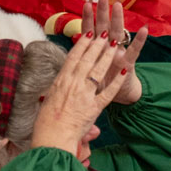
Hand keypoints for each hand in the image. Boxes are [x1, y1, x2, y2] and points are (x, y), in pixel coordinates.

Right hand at [28, 30, 126, 154]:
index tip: (87, 33)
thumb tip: (59, 85)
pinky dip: (117, 81)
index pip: (73, 58)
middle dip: (96, 45)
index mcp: (60, 82)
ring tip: (114, 44)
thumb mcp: (49, 100)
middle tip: (104, 33)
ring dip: (107, 56)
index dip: (81, 44)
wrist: (52, 138)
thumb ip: (57, 90)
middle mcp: (73, 85)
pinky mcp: (95, 107)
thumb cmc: (46, 122)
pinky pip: (108, 92)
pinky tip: (124, 71)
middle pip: (87, 60)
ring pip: (98, 71)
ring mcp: (84, 95)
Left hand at [83, 0, 148, 105]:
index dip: (87, 18)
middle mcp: (108, 49)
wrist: (119, 96)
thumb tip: (71, 46)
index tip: (85, 2)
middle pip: (103, 27)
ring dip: (118, 19)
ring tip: (119, 5)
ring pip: (118, 34)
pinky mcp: (129, 64)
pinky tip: (144, 29)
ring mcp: (119, 54)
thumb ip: (81, 60)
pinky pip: (134, 51)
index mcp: (95, 50)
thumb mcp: (85, 72)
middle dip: (102, 11)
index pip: (89, 31)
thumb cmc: (100, 84)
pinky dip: (140, 41)